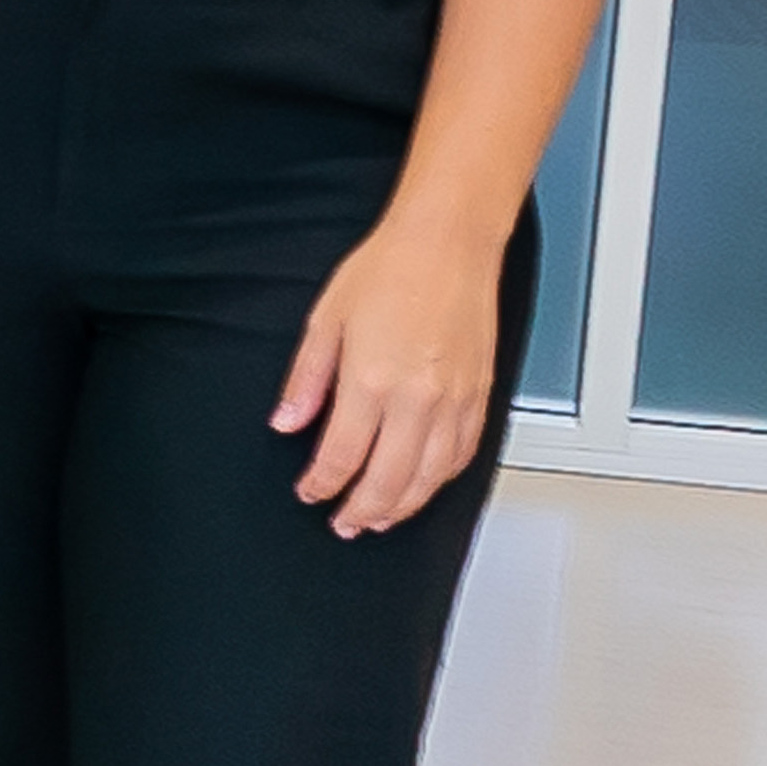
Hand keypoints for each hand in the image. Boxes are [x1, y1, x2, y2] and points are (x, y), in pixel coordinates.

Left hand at [275, 211, 505, 536]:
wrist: (448, 243)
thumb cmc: (389, 269)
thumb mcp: (325, 320)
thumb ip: (306, 379)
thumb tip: (286, 421)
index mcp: (372, 381)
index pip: (342, 456)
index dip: (322, 485)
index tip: (310, 492)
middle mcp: (418, 398)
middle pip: (389, 480)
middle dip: (362, 510)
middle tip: (343, 523)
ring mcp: (454, 400)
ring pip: (430, 477)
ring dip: (403, 506)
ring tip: (380, 518)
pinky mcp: (480, 395)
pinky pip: (463, 454)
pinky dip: (442, 480)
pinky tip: (425, 485)